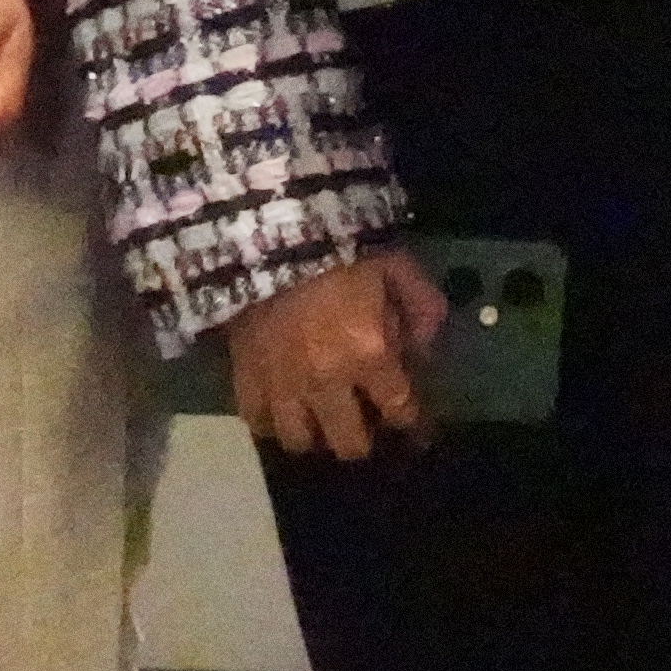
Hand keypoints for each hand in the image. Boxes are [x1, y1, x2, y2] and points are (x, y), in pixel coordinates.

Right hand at [226, 243, 453, 459]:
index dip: (413, 427)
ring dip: (316, 436)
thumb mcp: (399, 267)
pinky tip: (282, 412)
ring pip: (299, 440)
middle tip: (366, 428)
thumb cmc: (342, 244)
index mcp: (369, 354)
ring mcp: (281, 383)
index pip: (399, 411)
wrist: (271, 227)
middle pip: (349, 444)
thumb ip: (423, 310)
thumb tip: (425, 351)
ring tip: (321, 423)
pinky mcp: (245, 374)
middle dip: (364, 441)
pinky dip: (272, 423)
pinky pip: (257, 420)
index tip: (418, 432)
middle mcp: (326, 381)